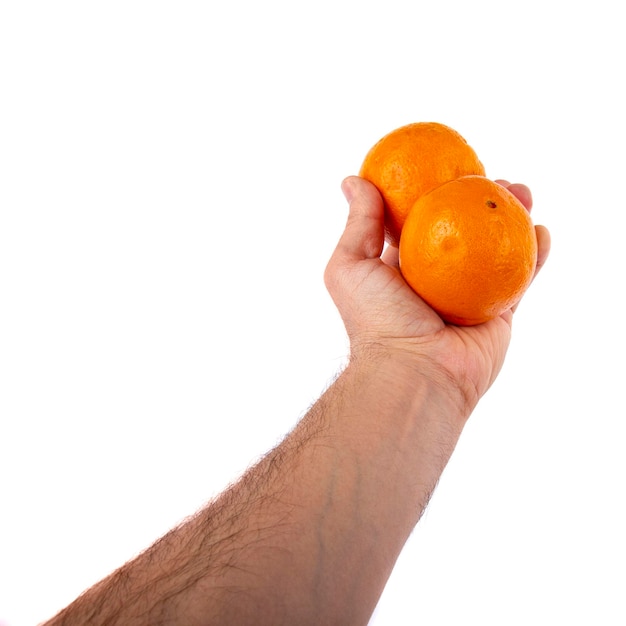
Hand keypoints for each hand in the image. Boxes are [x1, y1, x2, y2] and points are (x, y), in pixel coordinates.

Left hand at [324, 176, 550, 415]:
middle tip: (491, 177)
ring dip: (512, 218)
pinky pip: (522, 279)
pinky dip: (535, 254)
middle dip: (480, 201)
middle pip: (465, 230)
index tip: (449, 167)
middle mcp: (438, 279)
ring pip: (498, 249)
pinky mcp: (498, 314)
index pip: (422, 221)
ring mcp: (470, 296)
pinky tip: (542, 230)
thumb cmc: (376, 320)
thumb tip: (353, 180)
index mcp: (403, 267)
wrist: (414, 371)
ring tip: (520, 192)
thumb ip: (358, 223)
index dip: (436, 193)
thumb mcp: (351, 265)